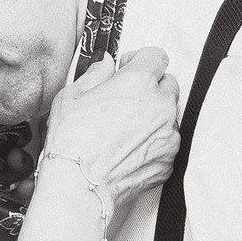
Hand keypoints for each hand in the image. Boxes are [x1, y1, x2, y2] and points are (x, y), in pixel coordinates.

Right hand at [41, 47, 179, 213]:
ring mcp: (168, 134)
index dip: (140, 59)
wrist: (80, 183)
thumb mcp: (72, 95)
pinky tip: (129, 147)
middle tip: (127, 97)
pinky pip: (167, 142)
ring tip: (125, 127)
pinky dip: (154, 142)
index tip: (129, 67)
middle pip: (167, 83)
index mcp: (139, 82)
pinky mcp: (169, 159)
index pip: (156, 56)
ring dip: (153, 115)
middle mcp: (160, 106)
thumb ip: (96, 73)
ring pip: (169, 114)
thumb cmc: (73, 143)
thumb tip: (105, 65)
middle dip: (150, 86)